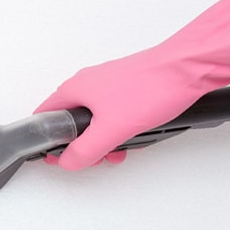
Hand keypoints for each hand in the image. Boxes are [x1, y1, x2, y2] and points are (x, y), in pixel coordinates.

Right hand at [35, 46, 206, 169]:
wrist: (185, 69)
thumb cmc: (151, 88)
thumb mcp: (112, 129)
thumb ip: (86, 149)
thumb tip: (68, 161)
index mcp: (75, 89)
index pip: (44, 115)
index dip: (47, 139)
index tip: (56, 156)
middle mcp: (88, 83)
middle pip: (70, 119)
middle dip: (81, 143)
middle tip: (92, 157)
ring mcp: (108, 83)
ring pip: (94, 116)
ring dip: (102, 137)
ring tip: (119, 149)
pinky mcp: (126, 86)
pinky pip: (112, 111)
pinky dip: (118, 127)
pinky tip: (134, 135)